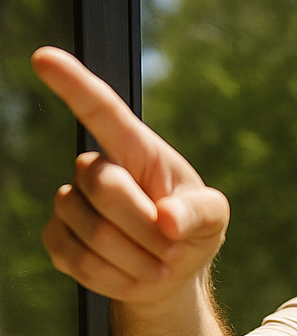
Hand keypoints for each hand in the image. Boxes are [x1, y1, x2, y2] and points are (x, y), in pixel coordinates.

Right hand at [32, 46, 228, 307]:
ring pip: (92, 231)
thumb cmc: (191, 229)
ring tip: (159, 263)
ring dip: (137, 258)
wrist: (168, 272)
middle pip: (104, 186)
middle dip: (145, 226)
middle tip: (172, 247)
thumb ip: (201, 212)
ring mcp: (71, 203)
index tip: (44, 57)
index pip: (103, 112)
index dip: (74, 85)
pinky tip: (134, 275)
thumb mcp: (212, 218)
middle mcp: (97, 169)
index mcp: (137, 151)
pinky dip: (116, 278)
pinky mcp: (57, 239)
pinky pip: (77, 261)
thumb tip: (168, 218)